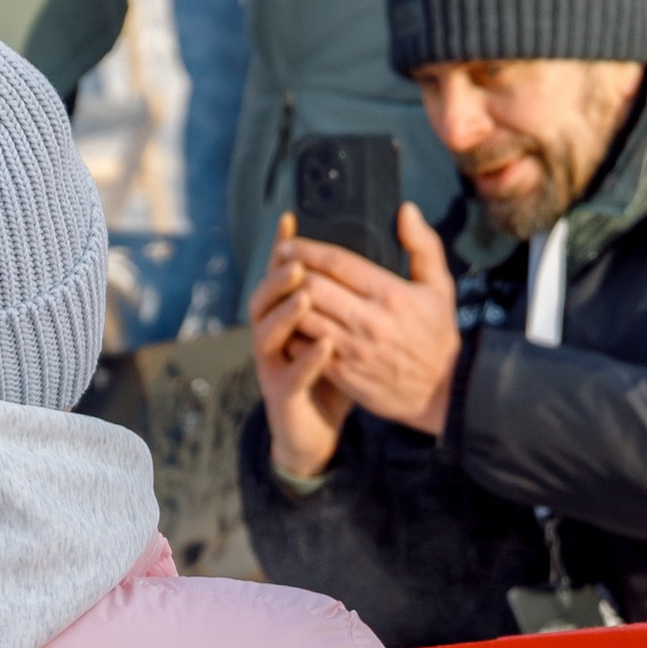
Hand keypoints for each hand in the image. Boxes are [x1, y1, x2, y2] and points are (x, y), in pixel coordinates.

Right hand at [249, 210, 353, 479]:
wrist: (320, 426)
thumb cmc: (338, 371)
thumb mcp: (352, 328)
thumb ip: (360, 290)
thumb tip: (380, 250)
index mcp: (290, 312)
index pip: (282, 272)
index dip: (285, 247)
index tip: (290, 220)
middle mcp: (276, 332)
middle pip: (266, 295)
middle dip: (279, 276)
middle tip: (297, 261)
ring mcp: (275, 362)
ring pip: (267, 329)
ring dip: (285, 312)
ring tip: (304, 296)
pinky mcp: (282, 392)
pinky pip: (290, 372)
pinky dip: (306, 358)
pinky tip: (325, 346)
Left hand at [251, 202, 459, 476]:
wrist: (443, 391)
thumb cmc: (438, 335)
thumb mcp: (440, 287)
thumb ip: (423, 245)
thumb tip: (406, 210)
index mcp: (391, 294)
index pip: (337, 263)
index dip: (306, 250)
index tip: (288, 243)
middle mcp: (369, 321)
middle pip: (313, 288)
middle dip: (289, 272)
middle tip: (278, 264)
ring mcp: (353, 349)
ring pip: (304, 317)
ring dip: (286, 302)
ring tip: (278, 290)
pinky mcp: (343, 373)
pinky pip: (305, 347)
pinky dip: (292, 332)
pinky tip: (288, 323)